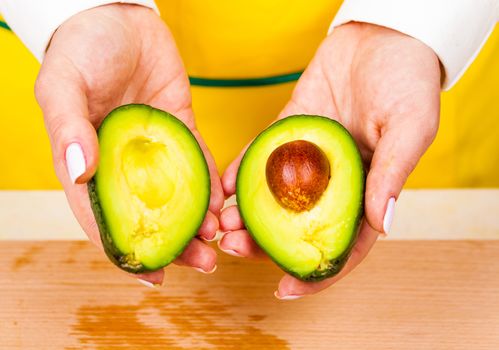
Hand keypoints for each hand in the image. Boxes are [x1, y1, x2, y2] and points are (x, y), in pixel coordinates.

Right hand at [35, 4, 223, 284]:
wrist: (119, 15)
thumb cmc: (83, 48)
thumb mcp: (63, 84)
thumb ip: (67, 128)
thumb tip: (79, 172)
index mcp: (87, 164)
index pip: (104, 219)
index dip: (126, 252)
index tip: (153, 277)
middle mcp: (122, 165)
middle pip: (148, 217)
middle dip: (175, 245)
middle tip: (204, 263)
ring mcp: (154, 150)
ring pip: (178, 197)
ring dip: (197, 223)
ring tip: (221, 241)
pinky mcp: (181, 129)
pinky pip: (198, 163)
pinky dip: (211, 187)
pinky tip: (226, 207)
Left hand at [220, 22, 440, 297]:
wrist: (381, 38)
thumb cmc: (408, 81)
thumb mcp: (410, 127)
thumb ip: (393, 175)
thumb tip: (380, 226)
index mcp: (367, 191)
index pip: (342, 245)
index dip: (316, 273)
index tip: (285, 290)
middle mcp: (334, 183)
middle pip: (297, 228)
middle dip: (265, 244)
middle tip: (232, 248)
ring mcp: (309, 160)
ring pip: (274, 200)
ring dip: (247, 215)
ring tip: (220, 224)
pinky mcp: (288, 133)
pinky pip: (262, 159)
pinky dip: (244, 174)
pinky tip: (226, 186)